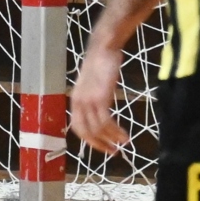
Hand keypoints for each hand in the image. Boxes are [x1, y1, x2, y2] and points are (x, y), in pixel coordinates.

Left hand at [67, 37, 126, 153]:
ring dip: (111, 139)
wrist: (104, 48)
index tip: (103, 147)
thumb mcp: (93, 85)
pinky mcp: (100, 98)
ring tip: (123, 143)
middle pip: (86, 133)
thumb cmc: (101, 65)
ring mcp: (88, 101)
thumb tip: (101, 115)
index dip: (90, 141)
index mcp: (75, 101)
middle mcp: (78, 103)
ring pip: (98, 129)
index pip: (78, 128)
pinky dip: (115, 131)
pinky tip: (124, 134)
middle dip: (100, 145)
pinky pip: (106, 121)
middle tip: (113, 152)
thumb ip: (93, 100)